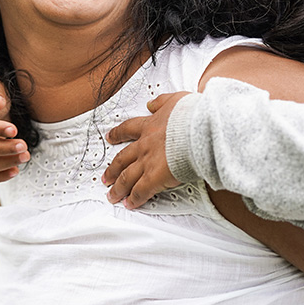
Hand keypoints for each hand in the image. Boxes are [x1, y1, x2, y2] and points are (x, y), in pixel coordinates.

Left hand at [102, 91, 188, 208]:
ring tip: (112, 195)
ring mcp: (147, 162)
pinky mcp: (154, 178)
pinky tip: (130, 204)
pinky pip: (140, 191)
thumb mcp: (175, 100)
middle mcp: (144, 145)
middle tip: (105, 176)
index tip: (110, 137)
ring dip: (118, 187)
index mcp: (150, 125)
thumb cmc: (191, 115)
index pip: (128, 129)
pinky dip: (134, 199)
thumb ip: (161, 102)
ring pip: (126, 177)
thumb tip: (151, 103)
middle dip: (113, 169)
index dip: (118, 134)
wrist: (198, 129)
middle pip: (122, 158)